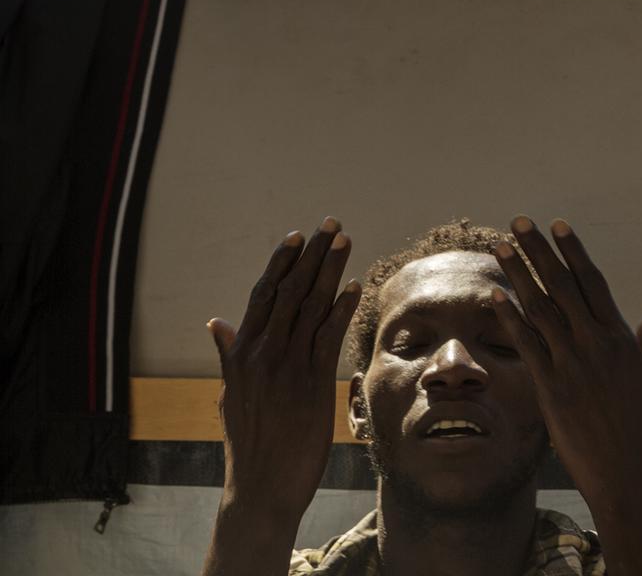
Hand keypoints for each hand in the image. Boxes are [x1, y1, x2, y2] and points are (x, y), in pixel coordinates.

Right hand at [206, 217, 360, 527]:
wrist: (260, 488)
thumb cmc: (251, 443)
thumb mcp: (232, 394)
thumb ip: (229, 355)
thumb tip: (216, 323)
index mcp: (241, 353)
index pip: (262, 295)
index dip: (281, 263)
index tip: (296, 237)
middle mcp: (261, 354)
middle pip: (289, 291)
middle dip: (311, 255)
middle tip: (330, 224)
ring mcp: (286, 367)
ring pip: (310, 306)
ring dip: (330, 271)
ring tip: (345, 241)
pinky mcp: (311, 384)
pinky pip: (328, 337)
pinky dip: (342, 308)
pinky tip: (355, 287)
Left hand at [490, 215, 641, 505]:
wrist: (625, 470)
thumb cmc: (640, 420)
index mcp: (620, 337)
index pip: (593, 282)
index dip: (574, 252)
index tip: (558, 225)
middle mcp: (596, 345)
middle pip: (563, 287)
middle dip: (540, 251)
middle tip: (520, 221)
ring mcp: (573, 365)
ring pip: (542, 309)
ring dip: (519, 275)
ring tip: (502, 247)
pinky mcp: (552, 388)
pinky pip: (527, 345)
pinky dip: (510, 318)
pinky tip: (494, 296)